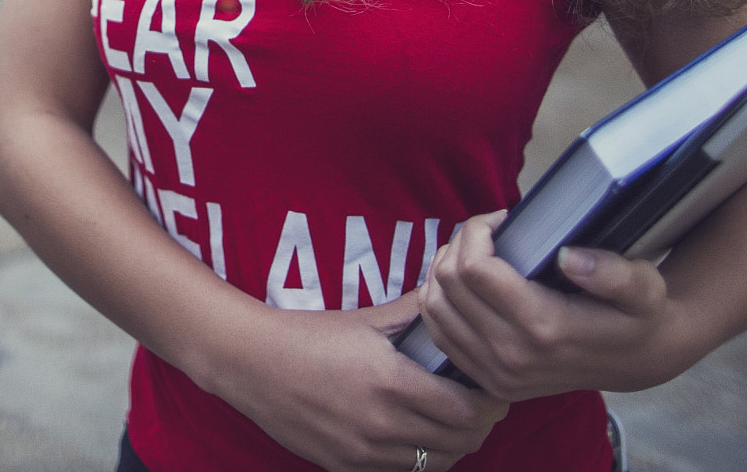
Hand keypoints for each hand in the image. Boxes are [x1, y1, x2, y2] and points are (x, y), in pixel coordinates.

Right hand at [211, 296, 509, 471]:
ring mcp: (363, 452)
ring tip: (454, 422)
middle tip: (482, 405)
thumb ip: (417, 311)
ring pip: (435, 464)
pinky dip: (420, 458)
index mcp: (392, 383)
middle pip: (459, 443)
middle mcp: (381, 424)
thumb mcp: (369, 319)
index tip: (493, 389)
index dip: (490, 403)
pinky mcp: (346, 467)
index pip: (467, 411)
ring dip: (452, 445)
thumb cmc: (312, 335)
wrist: (253, 364)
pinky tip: (418, 436)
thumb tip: (455, 292)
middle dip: (479, 425)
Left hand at [417, 211, 687, 402]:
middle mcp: (511, 357)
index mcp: (544, 328)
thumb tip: (568, 257)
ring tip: (475, 252)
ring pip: (434, 307)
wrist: (636, 360)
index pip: (474, 269)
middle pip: (447, 284)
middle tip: (487, 231)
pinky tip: (466, 282)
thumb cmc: (637, 314)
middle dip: (458, 244)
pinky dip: (441, 299)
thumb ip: (612, 273)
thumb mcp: (643, 286)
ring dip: (445, 269)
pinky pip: (438, 333)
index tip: (501, 219)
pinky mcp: (487, 381)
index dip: (476, 232)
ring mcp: (495, 374)